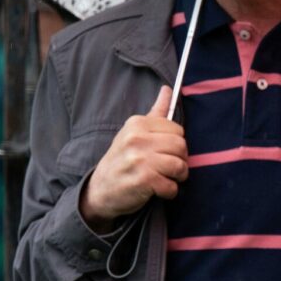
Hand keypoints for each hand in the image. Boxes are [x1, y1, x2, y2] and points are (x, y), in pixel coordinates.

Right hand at [79, 86, 188, 230]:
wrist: (99, 189)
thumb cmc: (121, 159)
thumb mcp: (133, 132)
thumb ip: (155, 112)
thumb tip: (168, 89)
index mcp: (137, 124)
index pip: (177, 129)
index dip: (176, 143)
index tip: (166, 151)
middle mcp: (137, 139)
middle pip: (181, 146)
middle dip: (180, 159)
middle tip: (169, 167)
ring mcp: (140, 160)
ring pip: (180, 166)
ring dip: (177, 177)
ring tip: (166, 177)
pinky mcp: (144, 181)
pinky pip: (172, 187)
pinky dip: (169, 192)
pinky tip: (157, 190)